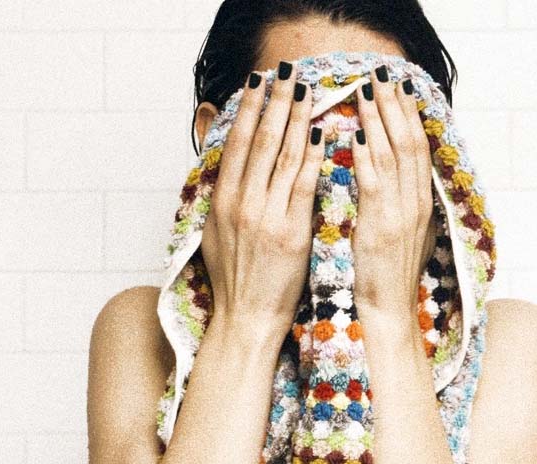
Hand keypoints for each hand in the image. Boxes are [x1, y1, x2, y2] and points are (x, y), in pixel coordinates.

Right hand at [202, 62, 324, 332]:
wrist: (246, 320)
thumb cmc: (233, 281)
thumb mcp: (214, 234)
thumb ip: (221, 196)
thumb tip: (226, 167)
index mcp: (222, 202)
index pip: (237, 144)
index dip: (249, 108)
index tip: (259, 82)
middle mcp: (242, 204)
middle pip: (260, 141)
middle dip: (275, 102)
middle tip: (287, 71)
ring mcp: (266, 218)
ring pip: (283, 157)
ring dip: (297, 119)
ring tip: (308, 91)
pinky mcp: (292, 234)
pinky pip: (304, 186)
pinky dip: (312, 157)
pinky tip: (321, 134)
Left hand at [350, 66, 436, 318]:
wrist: (388, 312)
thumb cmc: (388, 278)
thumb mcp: (403, 235)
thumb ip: (400, 204)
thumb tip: (395, 179)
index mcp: (420, 204)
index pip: (417, 149)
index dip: (408, 116)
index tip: (397, 88)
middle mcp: (415, 204)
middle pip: (409, 143)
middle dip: (395, 106)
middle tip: (382, 74)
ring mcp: (400, 215)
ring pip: (393, 156)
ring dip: (379, 121)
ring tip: (366, 90)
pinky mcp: (380, 228)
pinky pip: (374, 184)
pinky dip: (365, 157)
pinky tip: (354, 134)